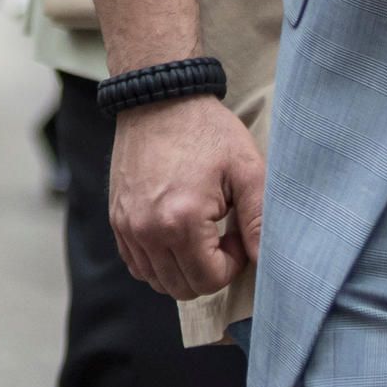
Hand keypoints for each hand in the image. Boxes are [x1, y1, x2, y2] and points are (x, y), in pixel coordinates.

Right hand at [108, 94, 260, 302]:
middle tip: (220, 233)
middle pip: (182, 287)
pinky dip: (158, 261)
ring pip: (157, 280)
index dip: (232, 263)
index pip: (209, 280)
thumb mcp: (247, 170)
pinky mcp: (117, 219)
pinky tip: (175, 234)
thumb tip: (269, 264)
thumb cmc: (207, 132)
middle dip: (209, 270)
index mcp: (181, 221)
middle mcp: (147, 230)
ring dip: (183, 268)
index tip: (236, 231)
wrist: (160, 100)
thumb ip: (260, 222)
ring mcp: (127, 226)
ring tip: (199, 233)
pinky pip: (136, 264)